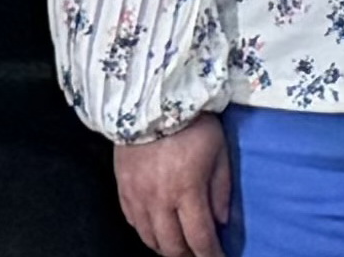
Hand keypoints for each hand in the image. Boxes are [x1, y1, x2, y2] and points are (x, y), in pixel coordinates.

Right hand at [114, 118, 234, 256]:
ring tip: (178, 245)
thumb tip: (221, 220)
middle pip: (171, 246)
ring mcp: (137, 196)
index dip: (209, 254)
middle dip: (187, 255)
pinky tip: (156, 229)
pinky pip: (132, 222)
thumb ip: (221, 190)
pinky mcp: (122, 189)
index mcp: (186, 191)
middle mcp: (159, 200)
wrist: (151, 101)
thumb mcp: (219, 153)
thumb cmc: (191, 123)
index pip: (199, 238)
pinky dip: (146, 232)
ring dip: (166, 247)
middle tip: (198, 254)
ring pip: (149, 238)